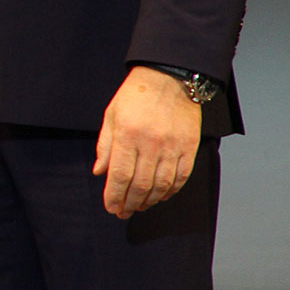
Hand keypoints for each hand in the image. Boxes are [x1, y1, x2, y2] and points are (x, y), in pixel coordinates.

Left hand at [93, 65, 202, 218]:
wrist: (169, 78)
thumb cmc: (136, 95)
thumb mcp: (111, 115)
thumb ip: (105, 146)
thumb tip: (100, 172)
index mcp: (127, 135)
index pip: (120, 175)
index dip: (114, 195)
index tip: (111, 207)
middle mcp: (150, 144)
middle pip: (141, 184)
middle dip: (130, 203)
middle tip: (123, 212)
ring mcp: (172, 147)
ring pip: (162, 185)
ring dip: (149, 201)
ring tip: (139, 206)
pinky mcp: (189, 147)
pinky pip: (181, 177)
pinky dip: (171, 191)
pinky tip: (161, 196)